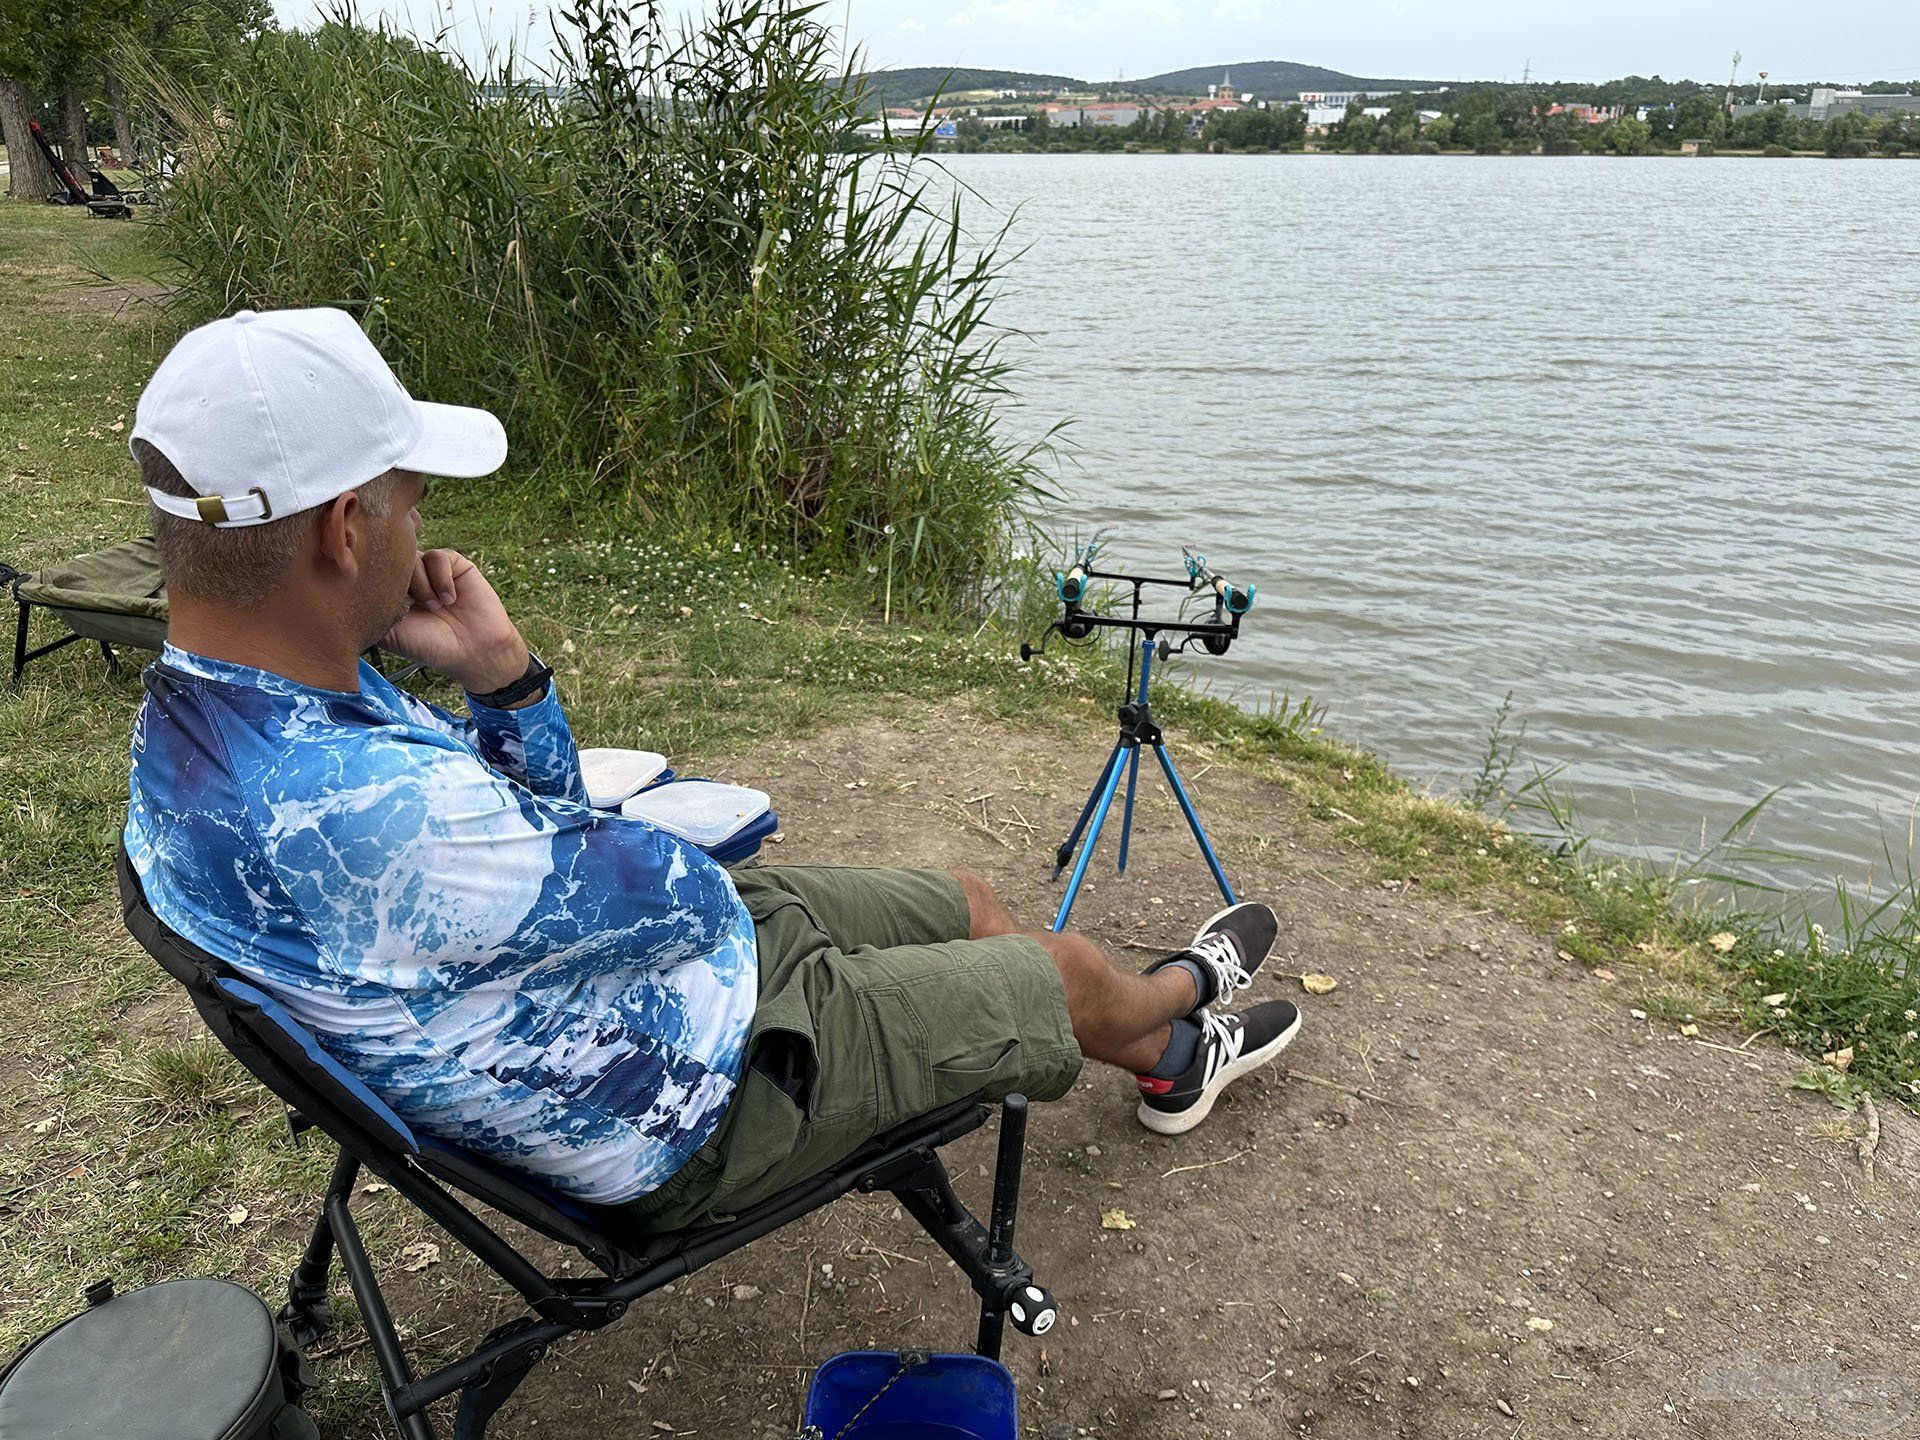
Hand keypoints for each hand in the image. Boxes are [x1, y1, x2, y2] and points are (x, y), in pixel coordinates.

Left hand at [382, 549, 530, 695]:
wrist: (474, 651)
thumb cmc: (431, 646)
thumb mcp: (389, 633)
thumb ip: (370, 608)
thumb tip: (352, 586)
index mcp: (389, 592)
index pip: (372, 571)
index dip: (375, 580)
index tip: (383, 598)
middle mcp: (408, 577)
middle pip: (390, 559)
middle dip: (399, 582)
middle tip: (412, 606)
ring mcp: (431, 569)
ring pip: (412, 556)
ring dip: (422, 584)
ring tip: (435, 608)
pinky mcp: (454, 564)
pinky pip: (438, 557)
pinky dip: (441, 579)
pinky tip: (450, 599)